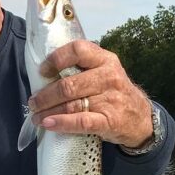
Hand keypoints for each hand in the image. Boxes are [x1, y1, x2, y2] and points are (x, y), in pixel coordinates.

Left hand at [27, 40, 152, 148]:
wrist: (141, 119)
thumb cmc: (114, 94)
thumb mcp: (105, 72)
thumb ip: (82, 69)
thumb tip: (46, 74)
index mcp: (105, 60)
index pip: (78, 50)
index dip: (56, 59)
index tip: (42, 72)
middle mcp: (108, 77)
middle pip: (68, 84)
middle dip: (45, 95)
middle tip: (33, 102)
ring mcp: (110, 100)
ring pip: (71, 104)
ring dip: (48, 112)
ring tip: (36, 117)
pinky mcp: (109, 121)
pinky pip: (81, 121)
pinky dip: (62, 123)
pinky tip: (48, 124)